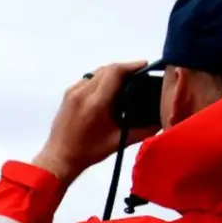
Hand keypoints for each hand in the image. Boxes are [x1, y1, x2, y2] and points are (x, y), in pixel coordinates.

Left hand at [32, 60, 160, 182]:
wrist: (60, 157)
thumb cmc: (89, 151)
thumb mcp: (118, 141)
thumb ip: (142, 130)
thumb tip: (161, 122)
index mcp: (96, 103)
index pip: (115, 72)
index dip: (132, 65)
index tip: (145, 65)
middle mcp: (83, 92)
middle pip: (107, 69)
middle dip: (124, 68)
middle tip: (139, 74)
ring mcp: (73, 91)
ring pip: (97, 72)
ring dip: (112, 72)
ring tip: (126, 80)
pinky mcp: (68, 94)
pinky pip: (88, 79)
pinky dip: (100, 79)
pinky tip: (108, 89)